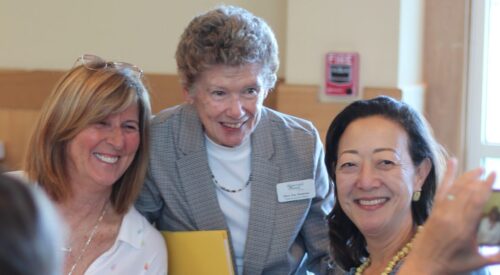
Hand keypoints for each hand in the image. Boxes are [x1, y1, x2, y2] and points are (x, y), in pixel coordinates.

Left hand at [399, 158, 497, 274]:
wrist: (423, 265)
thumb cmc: (451, 265)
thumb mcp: (476, 261)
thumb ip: (495, 256)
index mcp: (464, 228)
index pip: (477, 201)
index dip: (485, 186)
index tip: (493, 175)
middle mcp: (451, 217)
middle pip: (467, 192)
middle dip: (478, 179)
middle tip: (488, 171)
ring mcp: (440, 212)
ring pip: (454, 189)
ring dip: (466, 177)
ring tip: (477, 169)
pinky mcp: (433, 211)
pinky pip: (441, 190)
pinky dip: (447, 176)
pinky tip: (451, 163)